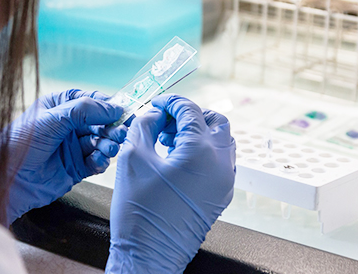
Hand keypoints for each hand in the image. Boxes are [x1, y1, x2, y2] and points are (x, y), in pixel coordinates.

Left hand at [0, 89, 126, 222]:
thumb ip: (85, 111)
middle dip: (112, 127)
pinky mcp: (76, 167)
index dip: (109, 106)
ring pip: (101, 142)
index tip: (123, 112)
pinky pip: (96, 162)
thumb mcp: (53, 119)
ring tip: (109, 148)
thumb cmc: (20, 144)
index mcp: (61, 106)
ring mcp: (73, 146)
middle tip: (120, 133)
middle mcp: (69, 125)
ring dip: (108, 144)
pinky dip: (101, 161)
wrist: (7, 180)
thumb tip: (114, 107)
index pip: (92, 101)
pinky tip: (98, 161)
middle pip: (101, 123)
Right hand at [106, 95, 235, 273]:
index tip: (155, 105)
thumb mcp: (133, 158)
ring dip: (199, 133)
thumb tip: (153, 115)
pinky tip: (178, 159)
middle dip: (191, 114)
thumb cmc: (139, 211)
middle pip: (216, 121)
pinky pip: (221, 162)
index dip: (170, 102)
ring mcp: (225, 182)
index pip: (190, 110)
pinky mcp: (221, 196)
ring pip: (222, 141)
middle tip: (165, 121)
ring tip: (169, 141)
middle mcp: (220, 164)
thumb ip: (144, 126)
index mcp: (201, 152)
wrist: (149, 254)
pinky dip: (204, 152)